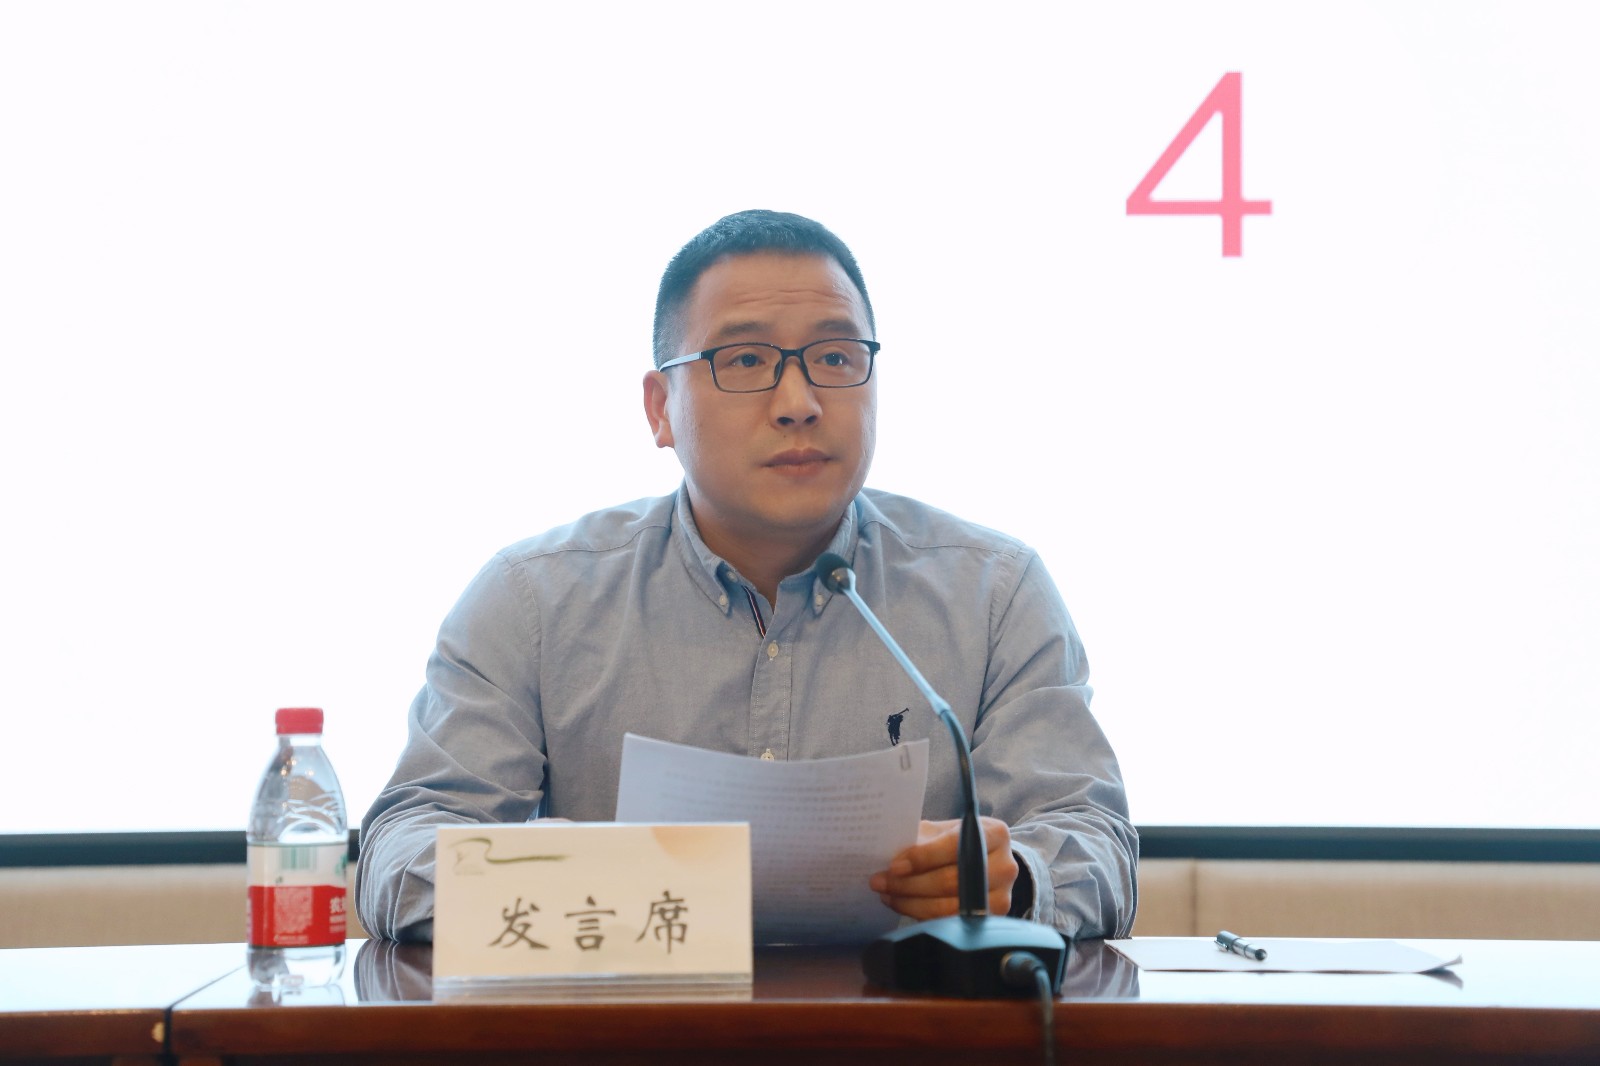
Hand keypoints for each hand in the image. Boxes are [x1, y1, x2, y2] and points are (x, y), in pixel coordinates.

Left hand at [869, 817, 1018, 919]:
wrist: (988, 863)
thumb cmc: (960, 843)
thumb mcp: (944, 831)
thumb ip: (922, 839)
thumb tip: (889, 853)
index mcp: (993, 833)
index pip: (954, 845)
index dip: (922, 857)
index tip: (894, 865)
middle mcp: (1004, 865)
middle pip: (951, 880)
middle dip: (909, 883)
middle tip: (880, 882)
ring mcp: (1001, 895)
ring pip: (948, 905)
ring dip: (911, 902)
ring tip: (887, 895)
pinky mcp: (991, 918)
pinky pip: (950, 920)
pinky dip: (922, 914)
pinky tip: (904, 904)